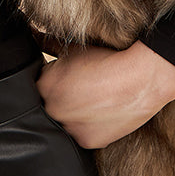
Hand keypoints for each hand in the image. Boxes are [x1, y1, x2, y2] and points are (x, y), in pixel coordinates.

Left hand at [36, 41, 174, 148]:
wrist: (141, 77)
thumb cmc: (110, 59)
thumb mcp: (75, 48)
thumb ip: (48, 42)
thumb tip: (33, 33)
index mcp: (45, 85)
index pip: (40, 88)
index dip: (55, 83)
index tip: (70, 80)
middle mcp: (52, 109)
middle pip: (51, 107)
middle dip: (62, 101)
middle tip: (84, 91)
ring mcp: (68, 128)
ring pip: (67, 123)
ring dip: (75, 116)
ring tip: (95, 103)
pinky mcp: (86, 142)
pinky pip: (83, 135)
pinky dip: (90, 127)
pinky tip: (102, 114)